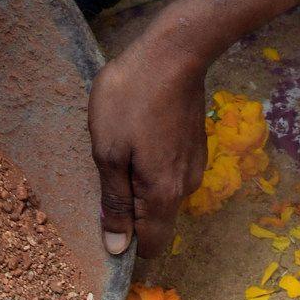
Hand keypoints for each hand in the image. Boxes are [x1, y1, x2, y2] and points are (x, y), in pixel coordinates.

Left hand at [87, 25, 210, 258]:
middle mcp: (186, 186)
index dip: (125, 241)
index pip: (150, 246)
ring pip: (161, 191)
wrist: (175, 52)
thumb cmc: (132, 98)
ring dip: (138, 178)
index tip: (104, 214)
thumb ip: (113, 201)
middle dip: (129, 205)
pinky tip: (138, 128)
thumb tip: (117, 247)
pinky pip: (169, 169)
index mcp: (163, 195)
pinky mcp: (195, 143)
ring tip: (121, 141)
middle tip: (107, 165)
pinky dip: (151, 160)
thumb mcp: (108, 150)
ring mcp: (194, 163)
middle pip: (155, 218)